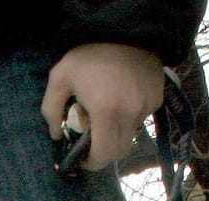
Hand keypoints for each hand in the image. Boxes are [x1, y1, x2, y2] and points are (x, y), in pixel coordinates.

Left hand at [42, 44, 165, 172]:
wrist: (124, 30)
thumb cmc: (89, 55)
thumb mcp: (60, 77)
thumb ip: (51, 110)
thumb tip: (57, 135)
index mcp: (106, 111)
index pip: (104, 154)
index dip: (93, 162)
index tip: (84, 159)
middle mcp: (130, 113)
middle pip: (120, 149)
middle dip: (105, 150)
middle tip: (92, 139)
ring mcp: (146, 106)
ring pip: (131, 134)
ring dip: (117, 132)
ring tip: (106, 111)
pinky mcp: (157, 98)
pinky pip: (141, 118)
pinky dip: (130, 116)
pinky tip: (121, 98)